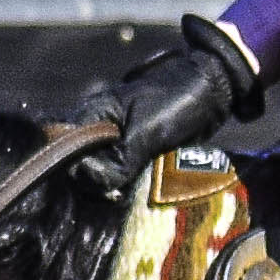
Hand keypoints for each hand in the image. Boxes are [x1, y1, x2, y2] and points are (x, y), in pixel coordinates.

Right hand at [76, 16, 262, 174]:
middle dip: (99, 183)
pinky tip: (143, 185)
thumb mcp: (147, 132)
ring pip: (104, 173)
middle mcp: (98, 128)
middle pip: (84, 167)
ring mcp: (117, 140)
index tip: (102, 187)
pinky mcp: (136, 149)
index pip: (66, 152)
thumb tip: (90, 182)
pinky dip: (131, 182)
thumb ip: (118, 160)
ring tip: (134, 189)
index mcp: (92, 116)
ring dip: (117, 185)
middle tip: (121, 191)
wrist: (214, 87)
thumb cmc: (177, 100)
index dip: (79, 173)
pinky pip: (124, 172)